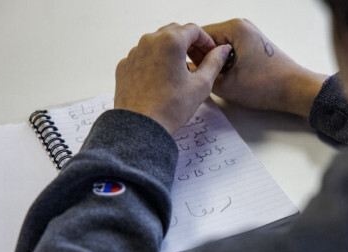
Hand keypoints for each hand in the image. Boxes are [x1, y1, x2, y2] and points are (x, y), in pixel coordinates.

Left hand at [114, 23, 231, 133]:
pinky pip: (143, 56)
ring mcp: (134, 53)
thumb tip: (222, 51)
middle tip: (199, 60)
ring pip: (157, 43)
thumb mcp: (201, 84)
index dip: (206, 41)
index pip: (193, 30)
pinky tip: (162, 79)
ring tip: (180, 72)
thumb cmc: (171, 107)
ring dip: (171, 51)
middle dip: (189, 43)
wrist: (141, 126)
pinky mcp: (125, 66)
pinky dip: (155, 62)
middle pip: (174, 32)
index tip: (211, 54)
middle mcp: (149, 41)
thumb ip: (214, 62)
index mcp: (170, 41)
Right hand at [200, 19, 327, 117]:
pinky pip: (230, 52)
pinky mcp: (253, 45)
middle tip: (204, 79)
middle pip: (208, 41)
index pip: (198, 36)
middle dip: (204, 60)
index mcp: (234, 27)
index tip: (190, 72)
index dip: (190, 55)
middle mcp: (241, 26)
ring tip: (219, 80)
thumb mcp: (225, 84)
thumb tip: (188, 67)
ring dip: (216, 64)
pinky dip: (227, 65)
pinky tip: (230, 79)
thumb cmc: (267, 86)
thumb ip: (202, 73)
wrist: (296, 90)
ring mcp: (248, 35)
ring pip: (219, 48)